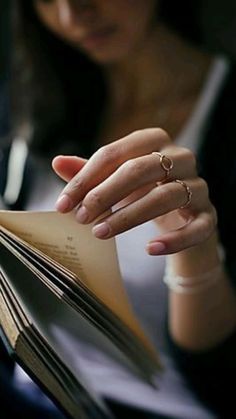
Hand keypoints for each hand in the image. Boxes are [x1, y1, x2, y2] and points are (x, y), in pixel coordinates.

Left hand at [52, 128, 216, 254]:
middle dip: (106, 193)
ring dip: (130, 216)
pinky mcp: (209, 216)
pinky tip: (149, 249)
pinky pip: (197, 227)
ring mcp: (198, 187)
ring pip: (166, 196)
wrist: (181, 217)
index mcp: (155, 141)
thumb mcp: (116, 182)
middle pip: (141, 169)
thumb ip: (90, 173)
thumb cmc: (144, 193)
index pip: (116, 153)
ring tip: (100, 232)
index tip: (63, 204)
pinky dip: (173, 240)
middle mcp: (181, 157)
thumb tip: (57, 162)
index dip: (86, 178)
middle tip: (81, 217)